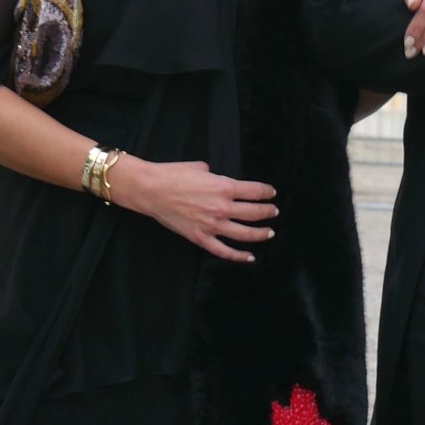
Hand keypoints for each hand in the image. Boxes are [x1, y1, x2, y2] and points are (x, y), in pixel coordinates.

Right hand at [111, 157, 276, 262]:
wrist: (151, 190)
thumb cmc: (173, 175)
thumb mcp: (201, 168)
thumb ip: (217, 177)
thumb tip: (221, 181)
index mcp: (224, 187)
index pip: (255, 191)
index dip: (267, 192)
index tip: (271, 193)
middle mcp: (222, 207)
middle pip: (254, 213)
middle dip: (268, 212)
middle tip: (273, 212)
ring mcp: (212, 225)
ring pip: (245, 234)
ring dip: (261, 234)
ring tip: (269, 232)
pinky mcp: (201, 238)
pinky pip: (224, 251)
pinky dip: (239, 256)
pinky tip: (250, 257)